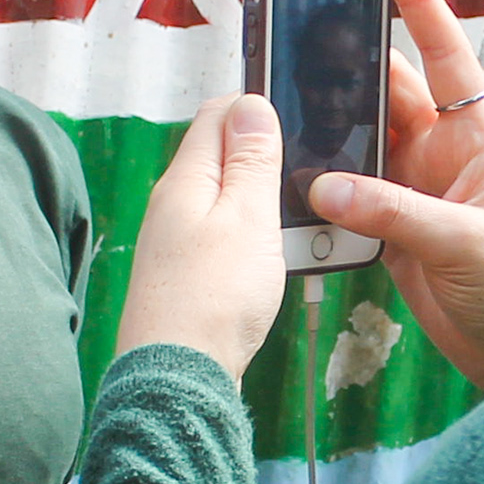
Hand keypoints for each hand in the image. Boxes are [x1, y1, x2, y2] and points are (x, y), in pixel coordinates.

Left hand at [116, 93, 290, 372]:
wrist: (179, 380)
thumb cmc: (212, 299)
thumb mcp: (247, 217)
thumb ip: (252, 160)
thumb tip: (250, 104)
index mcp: (185, 178)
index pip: (216, 113)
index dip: (257, 105)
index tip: (298, 115)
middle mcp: (174, 204)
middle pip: (224, 157)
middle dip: (269, 159)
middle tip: (309, 175)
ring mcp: (177, 242)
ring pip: (230, 202)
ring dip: (268, 206)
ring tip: (301, 225)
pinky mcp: (187, 276)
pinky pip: (227, 241)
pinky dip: (256, 241)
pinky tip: (276, 261)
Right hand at [309, 0, 483, 393]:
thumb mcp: (467, 243)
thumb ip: (398, 213)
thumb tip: (328, 185)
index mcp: (474, 138)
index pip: (444, 55)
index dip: (420, 4)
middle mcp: (439, 154)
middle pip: (383, 91)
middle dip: (344, 61)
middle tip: (295, 27)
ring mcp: (410, 190)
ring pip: (356, 140)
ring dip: (323, 125)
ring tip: (275, 98)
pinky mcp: (388, 230)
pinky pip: (343, 195)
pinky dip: (315, 186)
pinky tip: (283, 175)